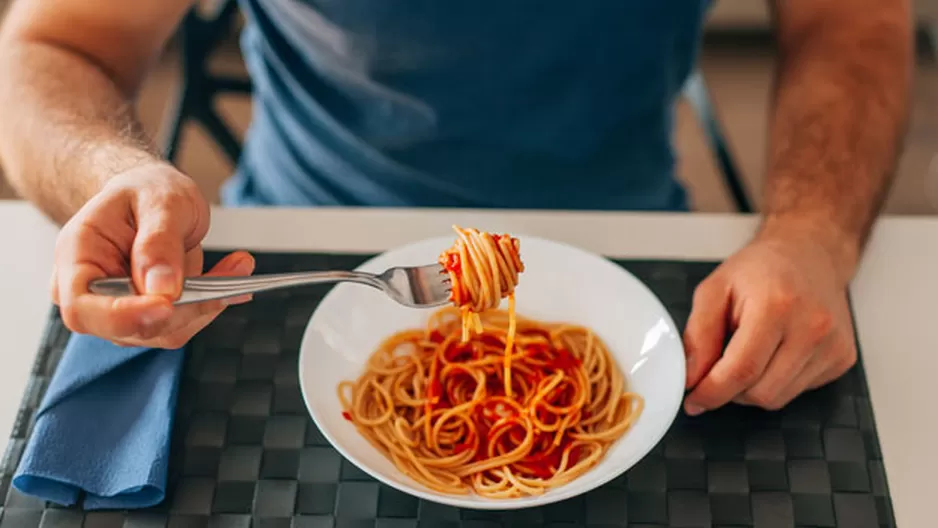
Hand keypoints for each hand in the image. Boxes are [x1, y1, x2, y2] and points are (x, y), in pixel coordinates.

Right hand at [51, 163, 254, 348]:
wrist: (151, 196)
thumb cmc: (146, 191)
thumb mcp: (160, 200)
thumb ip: (158, 241)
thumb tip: (162, 289)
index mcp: (78, 256)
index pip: (82, 307)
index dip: (122, 316)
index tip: (165, 305)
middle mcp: (92, 291)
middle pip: (127, 328)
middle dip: (181, 309)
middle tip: (225, 279)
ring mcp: (120, 308)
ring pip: (162, 331)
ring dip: (205, 304)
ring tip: (238, 264)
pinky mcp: (150, 315)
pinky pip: (182, 323)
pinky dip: (211, 303)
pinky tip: (232, 273)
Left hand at [682, 223, 857, 413]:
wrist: (809, 253)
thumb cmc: (759, 269)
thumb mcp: (714, 290)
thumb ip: (698, 336)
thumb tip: (691, 378)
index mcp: (776, 306)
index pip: (741, 370)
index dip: (712, 393)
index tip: (692, 401)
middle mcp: (812, 327)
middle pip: (760, 392)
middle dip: (730, 391)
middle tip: (717, 369)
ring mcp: (833, 345)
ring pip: (779, 398)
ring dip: (753, 388)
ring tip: (747, 353)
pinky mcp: (843, 358)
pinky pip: (798, 391)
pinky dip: (777, 382)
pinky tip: (774, 353)